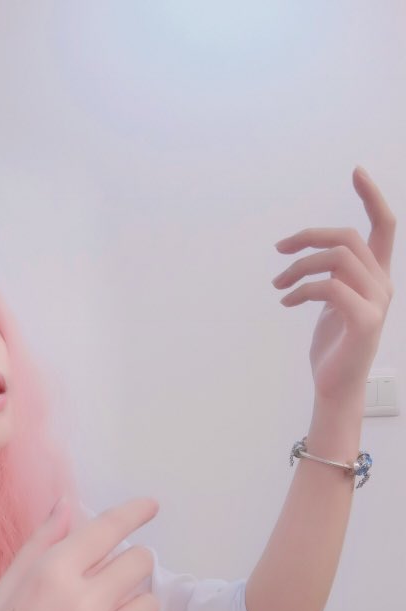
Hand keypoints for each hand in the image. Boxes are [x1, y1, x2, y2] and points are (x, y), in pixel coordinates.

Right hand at [0, 497, 160, 610]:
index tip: (151, 506)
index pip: (108, 529)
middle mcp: (85, 602)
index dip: (135, 513)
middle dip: (133, 564)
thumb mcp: (4, 591)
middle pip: (140, 562)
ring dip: (133, 606)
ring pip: (148, 603)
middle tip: (116, 580)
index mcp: (52, 574)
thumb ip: (39, 543)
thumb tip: (67, 504)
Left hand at [271, 166, 395, 407]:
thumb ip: (333, 276)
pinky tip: (286, 301)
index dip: (371, 197)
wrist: (336, 387)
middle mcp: (383, 284)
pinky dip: (301, 289)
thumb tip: (313, 255)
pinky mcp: (364, 320)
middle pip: (348, 237)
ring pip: (337, 258)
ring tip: (278, 284)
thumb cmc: (333, 346)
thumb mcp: (333, 303)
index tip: (355, 172)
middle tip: (279, 249)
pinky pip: (329, 287)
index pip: (384, 226)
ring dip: (300, 267)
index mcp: (377, 276)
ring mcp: (377, 302)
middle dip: (309, 237)